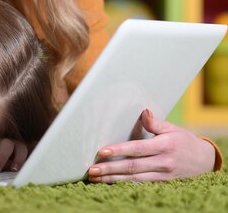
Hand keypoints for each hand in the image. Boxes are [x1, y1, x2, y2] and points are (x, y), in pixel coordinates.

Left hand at [88, 109, 216, 182]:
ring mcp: (162, 175)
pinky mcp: (162, 184)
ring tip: (95, 178)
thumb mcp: (172, 129)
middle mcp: (163, 162)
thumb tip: (143, 111)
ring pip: (134, 179)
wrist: (204, 161)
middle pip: (132, 167)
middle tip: (92, 170)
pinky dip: (124, 185)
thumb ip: (155, 123)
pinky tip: (109, 183)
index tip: (102, 152)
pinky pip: (140, 185)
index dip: (119, 150)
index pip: (137, 149)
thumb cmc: (184, 141)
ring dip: (113, 179)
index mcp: (164, 146)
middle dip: (110, 169)